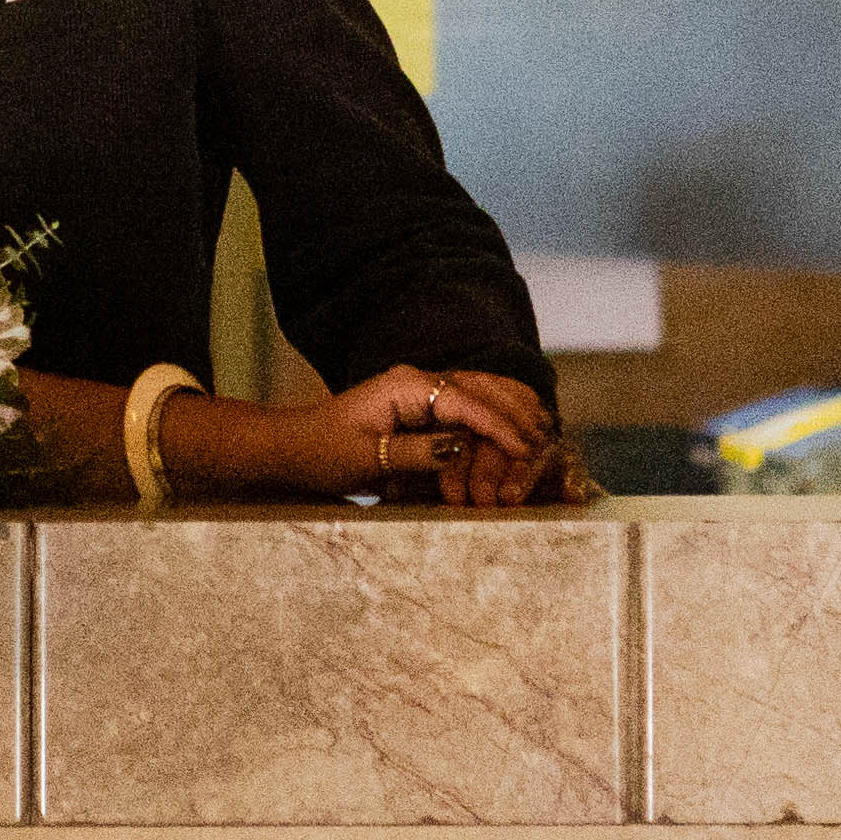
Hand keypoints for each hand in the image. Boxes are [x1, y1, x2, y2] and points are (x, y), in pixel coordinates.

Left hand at [314, 359, 590, 509]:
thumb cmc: (324, 453)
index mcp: (405, 385)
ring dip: (509, 414)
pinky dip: (493, 418)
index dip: (499, 426)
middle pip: (480, 389)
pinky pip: (466, 407)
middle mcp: (416, 381)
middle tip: (547, 443)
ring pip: (478, 393)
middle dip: (514, 417)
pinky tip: (516, 433)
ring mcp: (419, 391)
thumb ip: (418, 451)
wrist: (293, 447)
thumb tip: (463, 448)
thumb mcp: (370, 458)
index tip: (528, 447)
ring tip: (542, 436)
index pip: (465, 401)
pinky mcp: (420, 408)